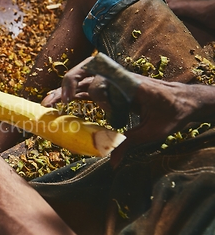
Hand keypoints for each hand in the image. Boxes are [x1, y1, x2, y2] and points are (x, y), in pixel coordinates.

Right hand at [40, 57, 197, 166]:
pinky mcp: (111, 89)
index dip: (95, 96)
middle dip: (67, 84)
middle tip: (57, 102)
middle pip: (86, 70)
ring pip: (83, 78)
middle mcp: (118, 78)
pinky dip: (73, 94)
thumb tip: (112, 164)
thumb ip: (129, 144)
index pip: (101, 80)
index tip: (95, 110)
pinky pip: (88, 87)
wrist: (186, 100)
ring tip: (48, 102)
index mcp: (128, 83)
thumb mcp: (153, 131)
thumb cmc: (172, 113)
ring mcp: (113, 82)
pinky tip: (62, 104)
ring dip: (64, 88)